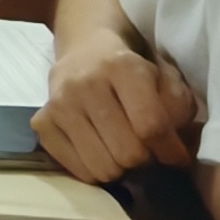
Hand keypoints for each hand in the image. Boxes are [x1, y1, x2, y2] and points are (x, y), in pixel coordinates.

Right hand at [36, 30, 198, 182]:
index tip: (176, 157)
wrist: (84, 50)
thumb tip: (175, 149)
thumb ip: (178, 108)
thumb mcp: (164, 77)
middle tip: (147, 152)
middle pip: (127, 152)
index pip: (150, 126)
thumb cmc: (132, 70)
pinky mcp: (41, 122)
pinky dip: (95, 170)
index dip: (171, 150)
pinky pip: (77, 170)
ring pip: (102, 167)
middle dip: (145, 160)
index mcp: (121, 67)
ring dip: (120, 168)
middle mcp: (85, 83)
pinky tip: (101, 151)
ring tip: (123, 153)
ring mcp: (58, 104)